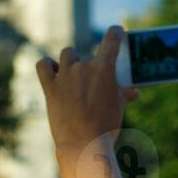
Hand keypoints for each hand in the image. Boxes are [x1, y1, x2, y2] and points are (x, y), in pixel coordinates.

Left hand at [36, 26, 139, 151]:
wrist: (84, 146)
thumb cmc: (106, 127)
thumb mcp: (119, 107)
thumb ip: (124, 93)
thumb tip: (134, 92)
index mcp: (104, 68)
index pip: (111, 38)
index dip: (116, 32)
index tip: (117, 31)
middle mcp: (83, 66)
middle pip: (89, 55)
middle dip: (94, 65)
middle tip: (96, 82)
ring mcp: (65, 76)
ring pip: (67, 54)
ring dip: (72, 60)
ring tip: (75, 74)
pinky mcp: (50, 87)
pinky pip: (43, 65)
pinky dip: (47, 65)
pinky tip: (53, 71)